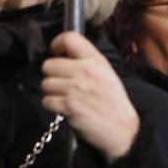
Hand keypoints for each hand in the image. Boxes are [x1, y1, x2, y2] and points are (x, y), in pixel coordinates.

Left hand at [42, 32, 139, 161]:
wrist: (122, 128)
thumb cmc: (113, 100)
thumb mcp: (106, 73)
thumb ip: (87, 61)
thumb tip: (63, 55)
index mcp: (96, 60)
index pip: (69, 38)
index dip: (57, 45)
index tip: (58, 54)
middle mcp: (85, 71)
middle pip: (49, 64)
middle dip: (53, 75)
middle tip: (64, 83)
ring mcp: (75, 89)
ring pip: (45, 84)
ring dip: (52, 92)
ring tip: (67, 97)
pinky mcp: (68, 106)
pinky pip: (47, 101)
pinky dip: (53, 106)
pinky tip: (65, 108)